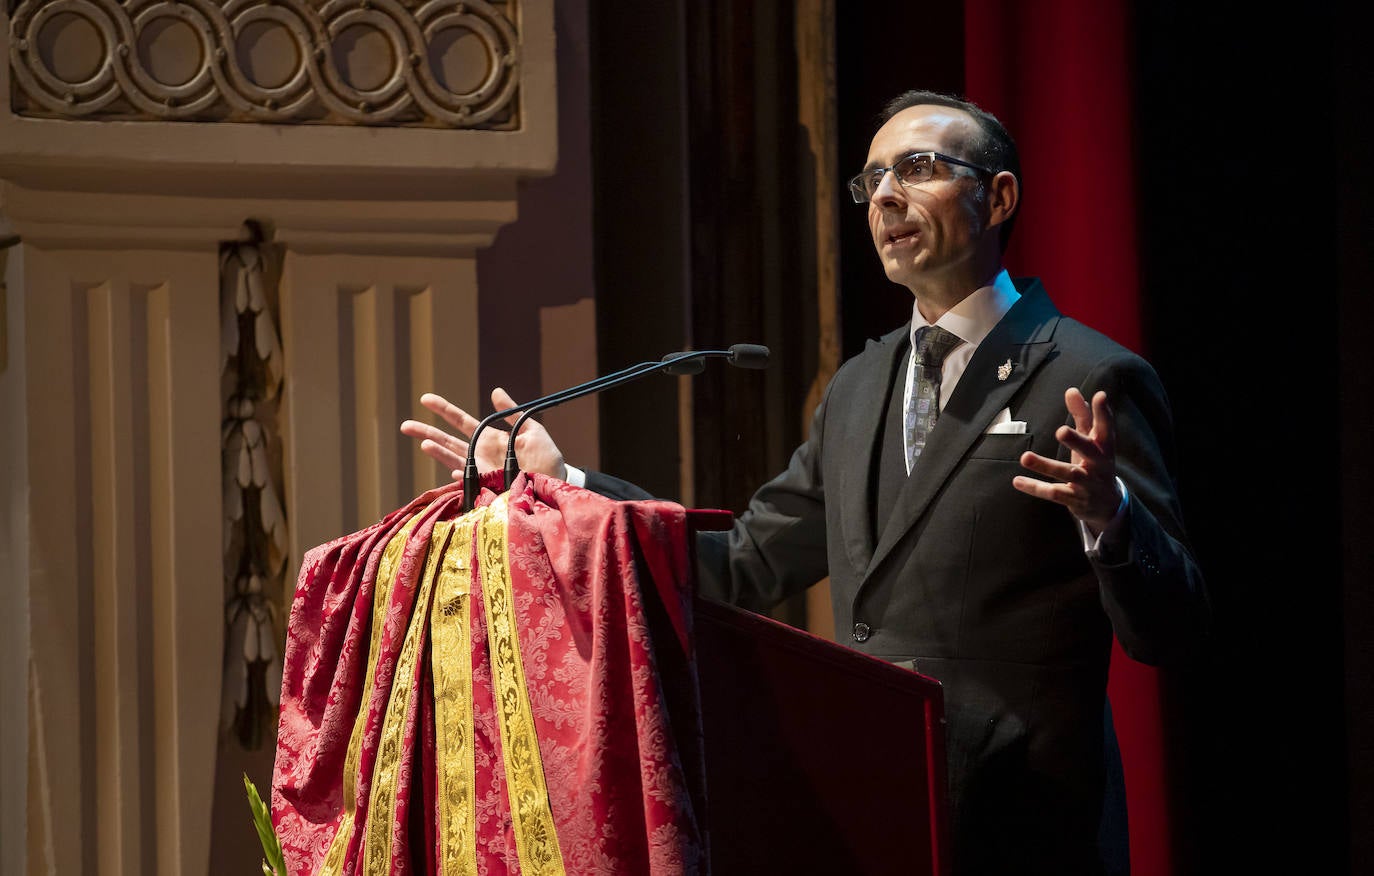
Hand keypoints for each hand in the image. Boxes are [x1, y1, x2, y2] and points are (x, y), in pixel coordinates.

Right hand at [399, 388, 567, 481]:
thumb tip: (495, 391)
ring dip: (439, 453)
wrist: (557, 483)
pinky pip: (473, 481)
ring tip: (424, 444)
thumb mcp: (532, 430)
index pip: (461, 422)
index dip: (444, 410)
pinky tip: (456, 471)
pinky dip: (465, 476)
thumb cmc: (546, 458)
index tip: (425, 399)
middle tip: (405, 425)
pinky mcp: (489, 486)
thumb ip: (513, 414)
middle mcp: (481, 454)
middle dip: (427, 432)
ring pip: (454, 460)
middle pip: (448, 441)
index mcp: (490, 438)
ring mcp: (483, 471)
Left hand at [1013, 388, 1120, 533]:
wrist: (1109, 505)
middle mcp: (1098, 464)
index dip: (1103, 413)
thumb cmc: (1096, 463)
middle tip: (1060, 431)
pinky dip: (1035, 488)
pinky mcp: (1074, 499)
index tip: (1100, 395)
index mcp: (1104, 447)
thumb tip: (1071, 390)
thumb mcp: (1091, 441)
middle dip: (1076, 441)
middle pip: (1088, 451)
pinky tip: (1017, 481)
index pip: (1106, 428)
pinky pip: (1053, 493)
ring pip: (1066, 474)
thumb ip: (1082, 416)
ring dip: (1045, 465)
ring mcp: (1087, 483)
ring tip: (1025, 457)